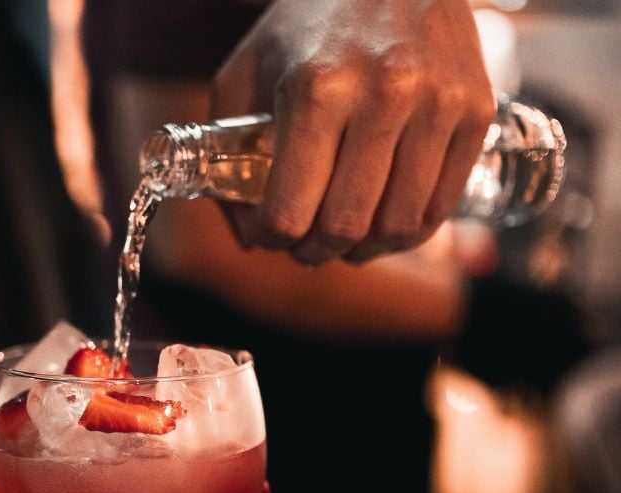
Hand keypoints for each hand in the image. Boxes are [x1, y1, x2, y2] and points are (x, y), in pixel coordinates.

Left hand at [212, 0, 493, 264]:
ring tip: (344, 240)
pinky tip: (384, 224)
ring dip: (364, 250)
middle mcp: (383, 95)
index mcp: (316, 89)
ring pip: (397, 225)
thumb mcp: (243, 75)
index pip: (289, 210)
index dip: (270, 238)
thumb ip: (228, 154)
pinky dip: (408, 231)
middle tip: (304, 247)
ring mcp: (437, 103)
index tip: (266, 235)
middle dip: (315, 252)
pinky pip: (441, 205)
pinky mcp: (476, 110)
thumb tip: (249, 237)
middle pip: (345, 225)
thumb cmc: (303, 27)